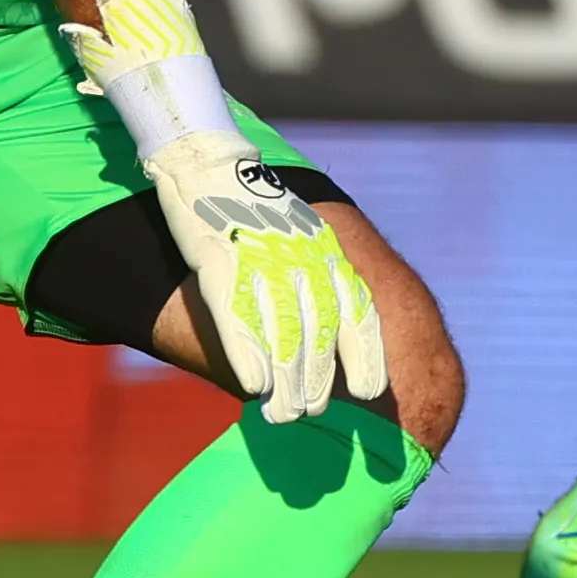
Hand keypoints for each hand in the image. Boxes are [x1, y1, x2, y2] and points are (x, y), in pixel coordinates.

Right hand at [143, 130, 384, 421]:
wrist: (208, 162)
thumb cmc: (257, 214)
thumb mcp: (303, 239)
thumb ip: (319, 283)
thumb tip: (327, 345)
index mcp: (326, 252)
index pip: (357, 310)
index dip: (364, 354)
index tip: (368, 391)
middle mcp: (301, 256)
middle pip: (318, 333)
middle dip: (316, 380)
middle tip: (307, 413)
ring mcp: (261, 258)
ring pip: (281, 332)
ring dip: (284, 381)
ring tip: (281, 414)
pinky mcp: (220, 261)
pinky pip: (239, 316)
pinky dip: (249, 355)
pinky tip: (254, 386)